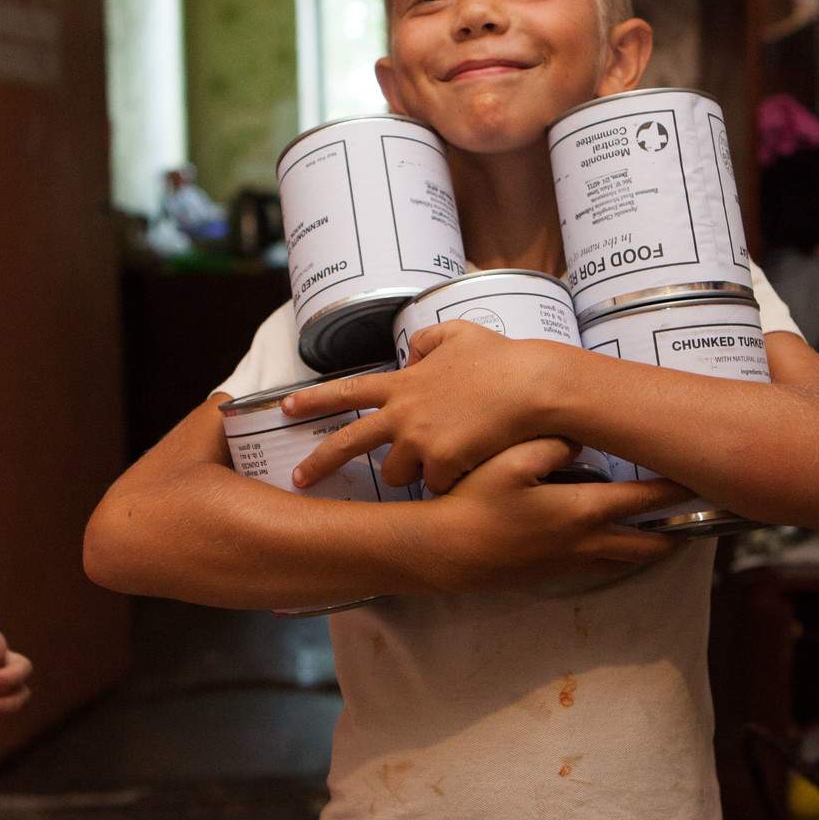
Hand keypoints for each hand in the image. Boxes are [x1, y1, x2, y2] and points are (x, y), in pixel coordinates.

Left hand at [284, 321, 572, 493]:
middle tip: (299, 480)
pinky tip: (470, 465)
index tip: (286, 407)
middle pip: (350, 444)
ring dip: (415, 471)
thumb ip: (428, 340)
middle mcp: (402, 413)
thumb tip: (413, 351)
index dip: (314, 399)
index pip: (347, 390)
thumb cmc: (503, 359)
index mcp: (404, 384)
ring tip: (446, 454)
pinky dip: (450, 481)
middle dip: (319, 464)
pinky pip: (436, 486)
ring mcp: (419, 441)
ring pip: (399, 474)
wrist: (533, 385)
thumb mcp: (459, 333)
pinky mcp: (441, 464)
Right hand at [411, 436, 693, 591]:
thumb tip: (580, 438)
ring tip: (670, 535)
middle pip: (647, 543)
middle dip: (676, 532)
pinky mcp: (552, 572)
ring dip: (651, 547)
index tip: (697, 481)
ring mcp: (569, 562)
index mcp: (581, 511)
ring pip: (626, 560)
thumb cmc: (473, 504)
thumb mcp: (509, 461)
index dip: (674, 491)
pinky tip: (618, 543)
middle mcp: (584, 542)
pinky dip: (621, 555)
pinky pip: (600, 565)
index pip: (642, 500)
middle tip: (699, 519)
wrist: (443, 553)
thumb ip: (551, 445)